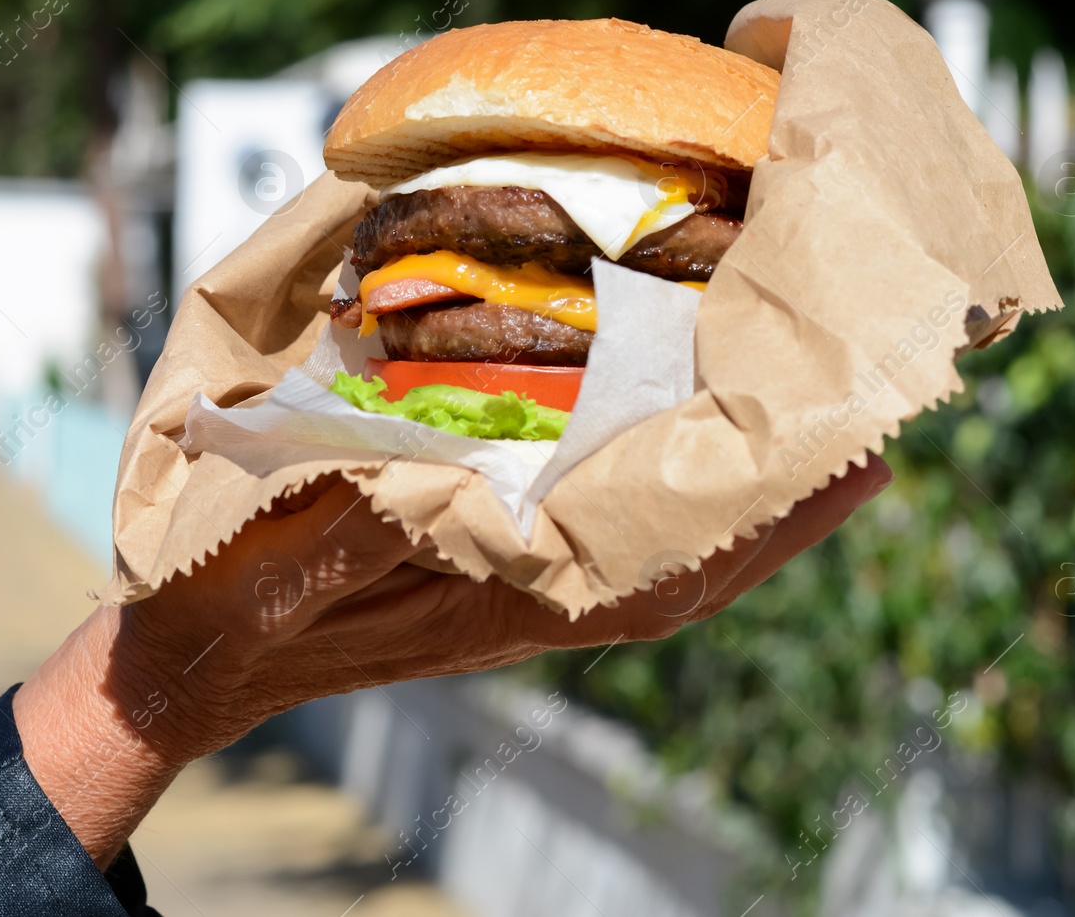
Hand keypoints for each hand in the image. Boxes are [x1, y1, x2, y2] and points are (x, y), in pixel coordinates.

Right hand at [14, 453, 892, 866]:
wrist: (194, 661)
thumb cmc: (224, 608)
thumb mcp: (269, 564)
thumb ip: (341, 520)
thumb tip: (415, 463)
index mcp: (498, 599)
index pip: (665, 567)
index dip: (767, 522)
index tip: (859, 460)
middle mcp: (534, 594)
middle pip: (694, 551)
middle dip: (789, 495)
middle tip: (880, 413)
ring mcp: (522, 582)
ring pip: (667, 543)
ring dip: (747, 492)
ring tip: (823, 423)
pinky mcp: (495, 565)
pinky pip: (611, 533)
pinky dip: (673, 496)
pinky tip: (693, 446)